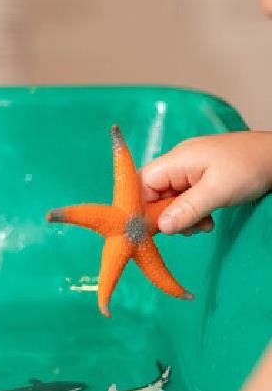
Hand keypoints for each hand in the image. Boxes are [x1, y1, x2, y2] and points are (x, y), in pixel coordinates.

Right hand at [140, 131, 271, 234]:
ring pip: (169, 198)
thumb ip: (187, 210)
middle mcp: (177, 163)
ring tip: (202, 226)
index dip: (140, 207)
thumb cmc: (250, 167)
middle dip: (165, 215)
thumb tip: (162, 228)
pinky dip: (192, 212)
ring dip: (181, 216)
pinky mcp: (200, 177)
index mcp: (175, 160)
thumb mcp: (218, 191)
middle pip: (153, 193)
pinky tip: (207, 220)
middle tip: (186, 229)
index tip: (152, 228)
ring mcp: (189, 169)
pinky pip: (184, 198)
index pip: (140, 184)